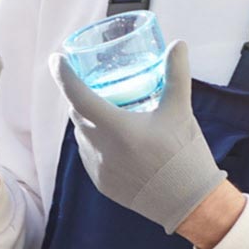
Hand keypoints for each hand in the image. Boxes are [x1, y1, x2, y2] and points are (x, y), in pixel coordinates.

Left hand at [51, 40, 223, 230]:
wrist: (190, 203)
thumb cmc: (185, 154)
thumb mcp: (180, 110)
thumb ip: (176, 74)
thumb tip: (178, 44)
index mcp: (117, 128)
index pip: (78, 95)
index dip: (63, 75)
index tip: (57, 59)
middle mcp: (101, 149)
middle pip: (78, 114)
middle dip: (81, 97)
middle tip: (95, 85)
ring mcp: (98, 169)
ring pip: (82, 136)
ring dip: (89, 121)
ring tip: (108, 112)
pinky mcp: (102, 184)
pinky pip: (90, 156)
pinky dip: (96, 143)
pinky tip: (113, 141)